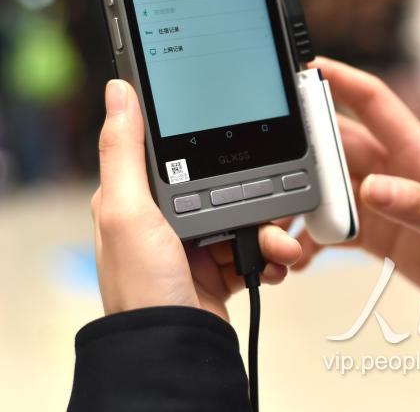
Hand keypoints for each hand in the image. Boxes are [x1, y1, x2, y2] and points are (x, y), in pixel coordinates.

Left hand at [91, 80, 302, 321]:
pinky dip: (272, 254)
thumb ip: (124, 150)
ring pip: (247, 216)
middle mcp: (167, 220)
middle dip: (258, 196)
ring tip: (280, 245)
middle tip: (273, 208)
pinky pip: (256, 247)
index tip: (241, 140)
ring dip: (272, 230)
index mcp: (138, 199)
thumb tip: (119, 92)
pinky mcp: (221, 268)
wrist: (176, 348)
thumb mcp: (127, 211)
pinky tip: (275, 262)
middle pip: (226, 185)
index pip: (180, 155)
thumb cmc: (142, 289)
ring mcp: (197, 245)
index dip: (211, 146)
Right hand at [292, 58, 419, 315]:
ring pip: (327, 189)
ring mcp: (381, 202)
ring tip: (280, 226)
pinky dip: (311, 240)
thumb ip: (418, 206)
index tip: (304, 65)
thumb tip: (372, 188)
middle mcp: (393, 170)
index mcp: (417, 152)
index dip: (340, 79)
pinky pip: (332, 228)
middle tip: (268, 162)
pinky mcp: (375, 234)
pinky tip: (297, 257)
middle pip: (336, 147)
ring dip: (301, 203)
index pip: (374, 102)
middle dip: (301, 151)